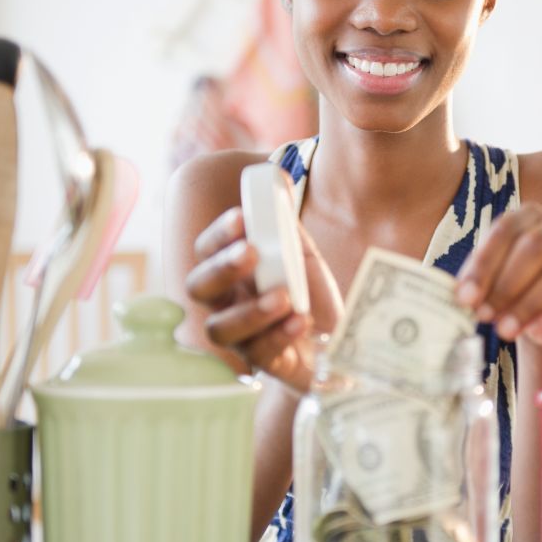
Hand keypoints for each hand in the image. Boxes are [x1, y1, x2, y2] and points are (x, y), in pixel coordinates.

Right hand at [185, 206, 342, 391]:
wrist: (342, 337)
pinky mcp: (268, 364)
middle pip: (198, 289)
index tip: (240, 217)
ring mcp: (243, 337)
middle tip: (251, 252)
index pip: (206, 250)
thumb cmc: (307, 290)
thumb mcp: (298, 250)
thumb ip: (282, 220)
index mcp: (230, 271)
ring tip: (282, 296)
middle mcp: (227, 303)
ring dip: (250, 310)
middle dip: (222, 268)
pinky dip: (279, 335)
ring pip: (221, 329)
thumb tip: (277, 176)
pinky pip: (261, 355)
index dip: (218, 234)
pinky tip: (300, 320)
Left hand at [453, 203, 541, 346]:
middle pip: (537, 246)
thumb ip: (476, 284)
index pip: (506, 230)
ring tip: (507, 329)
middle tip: (485, 316)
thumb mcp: (488, 280)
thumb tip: (461, 298)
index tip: (465, 298)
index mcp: (528, 215)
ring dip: (533, 302)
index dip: (484, 265)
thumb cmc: (509, 285)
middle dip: (507, 285)